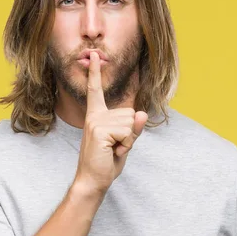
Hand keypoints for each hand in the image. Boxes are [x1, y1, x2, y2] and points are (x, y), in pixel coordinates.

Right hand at [74, 51, 147, 193]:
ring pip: (131, 123)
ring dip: (128, 140)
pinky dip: (126, 144)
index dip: (95, 73)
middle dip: (131, 133)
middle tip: (115, 146)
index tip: (94, 56)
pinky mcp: (99, 130)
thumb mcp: (124, 142)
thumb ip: (133, 128)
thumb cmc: (107, 161)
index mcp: (96, 115)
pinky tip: (112, 151)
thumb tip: (142, 113)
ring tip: (113, 149)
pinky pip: (127, 132)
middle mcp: (95, 115)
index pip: (95, 91)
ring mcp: (95, 122)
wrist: (93, 179)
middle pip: (131, 113)